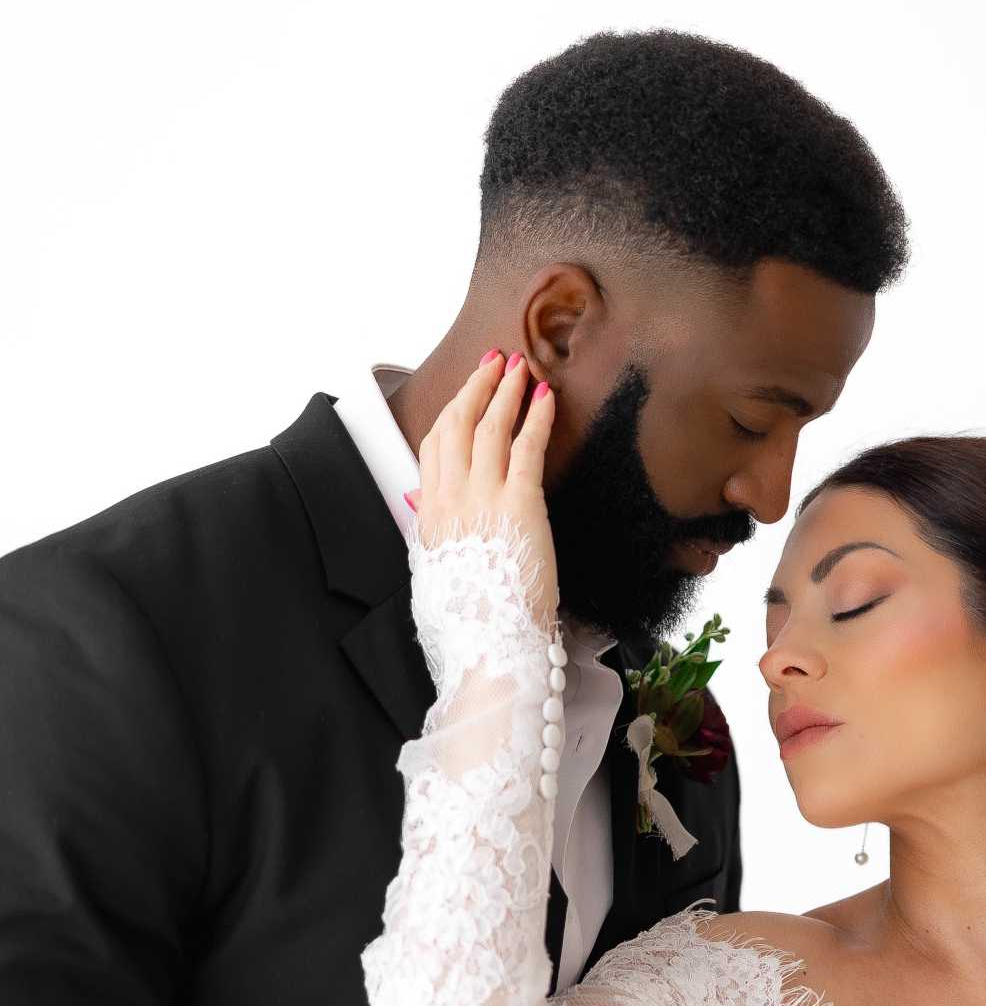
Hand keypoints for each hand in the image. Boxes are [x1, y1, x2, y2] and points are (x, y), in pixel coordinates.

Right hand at [414, 350, 558, 621]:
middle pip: (458, 425)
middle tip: (496, 360)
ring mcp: (483, 499)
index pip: (435, 446)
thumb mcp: (434, 570)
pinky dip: (536, 417)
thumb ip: (431, 528)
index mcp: (431, 515)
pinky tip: (546, 396)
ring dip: (506, 390)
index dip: (453, 411)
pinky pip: (527, 448)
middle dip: (478, 386)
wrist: (489, 646)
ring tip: (521, 365)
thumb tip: (419, 498)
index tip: (467, 390)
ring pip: (490, 427)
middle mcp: (451, 499)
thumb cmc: (469, 618)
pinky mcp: (520, 505)